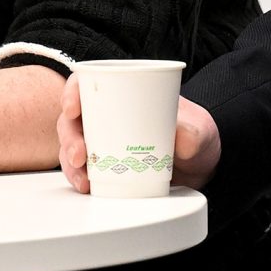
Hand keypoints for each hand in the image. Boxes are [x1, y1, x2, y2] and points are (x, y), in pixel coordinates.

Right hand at [57, 77, 221, 194]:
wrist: (200, 165)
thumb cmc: (195, 136)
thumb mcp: (200, 129)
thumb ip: (195, 131)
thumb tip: (184, 135)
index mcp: (123, 93)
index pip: (88, 84)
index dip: (72, 92)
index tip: (73, 108)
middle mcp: (107, 116)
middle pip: (73, 119)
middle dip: (69, 137)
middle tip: (80, 154)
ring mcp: (103, 141)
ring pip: (73, 146)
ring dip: (70, 161)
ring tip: (83, 177)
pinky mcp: (104, 165)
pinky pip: (83, 169)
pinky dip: (80, 177)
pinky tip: (85, 187)